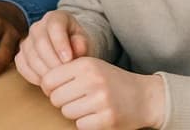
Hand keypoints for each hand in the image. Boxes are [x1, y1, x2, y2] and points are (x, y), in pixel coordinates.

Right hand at [15, 10, 90, 85]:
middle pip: (39, 42)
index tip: (69, 60)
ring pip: (29, 55)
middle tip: (65, 75)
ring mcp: (27, 40)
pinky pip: (21, 65)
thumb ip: (83, 43)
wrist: (71, 52)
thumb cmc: (79, 46)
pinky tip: (46, 82)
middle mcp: (38, 26)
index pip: (54, 26)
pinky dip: (33, 75)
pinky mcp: (21, 54)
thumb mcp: (86, 42)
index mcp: (56, 17)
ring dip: (44, 71)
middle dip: (52, 61)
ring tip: (59, 81)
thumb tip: (77, 48)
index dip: (60, 43)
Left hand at [40, 57, 164, 128]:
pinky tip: (95, 115)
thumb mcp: (91, 66)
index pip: (49, 79)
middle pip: (56, 98)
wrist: (146, 97)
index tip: (56, 90)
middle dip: (61, 101)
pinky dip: (85, 123)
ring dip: (73, 112)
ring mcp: (101, 101)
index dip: (48, 88)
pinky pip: (80, 125)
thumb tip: (43, 84)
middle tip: (73, 100)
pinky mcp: (108, 120)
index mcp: (85, 65)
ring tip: (86, 106)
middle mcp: (93, 81)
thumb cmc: (112, 81)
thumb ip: (67, 71)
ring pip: (66, 112)